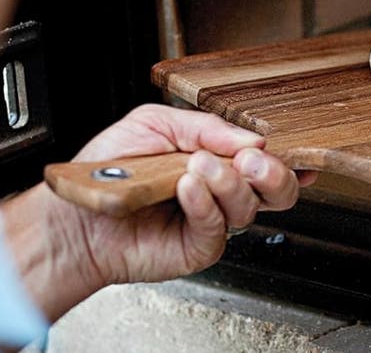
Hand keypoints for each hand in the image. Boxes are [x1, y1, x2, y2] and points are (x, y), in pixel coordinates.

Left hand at [1, 104, 313, 320]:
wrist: (75, 211)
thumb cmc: (110, 168)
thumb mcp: (156, 124)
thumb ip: (206, 127)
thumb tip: (252, 137)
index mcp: (219, 160)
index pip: (267, 159)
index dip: (289, 157)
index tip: (296, 150)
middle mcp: (222, 192)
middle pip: (276, 190)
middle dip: (275, 173)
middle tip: (254, 160)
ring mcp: (212, 221)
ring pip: (250, 207)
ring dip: (229, 182)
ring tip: (197, 168)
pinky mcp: (198, 247)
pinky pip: (217, 226)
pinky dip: (205, 203)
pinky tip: (187, 187)